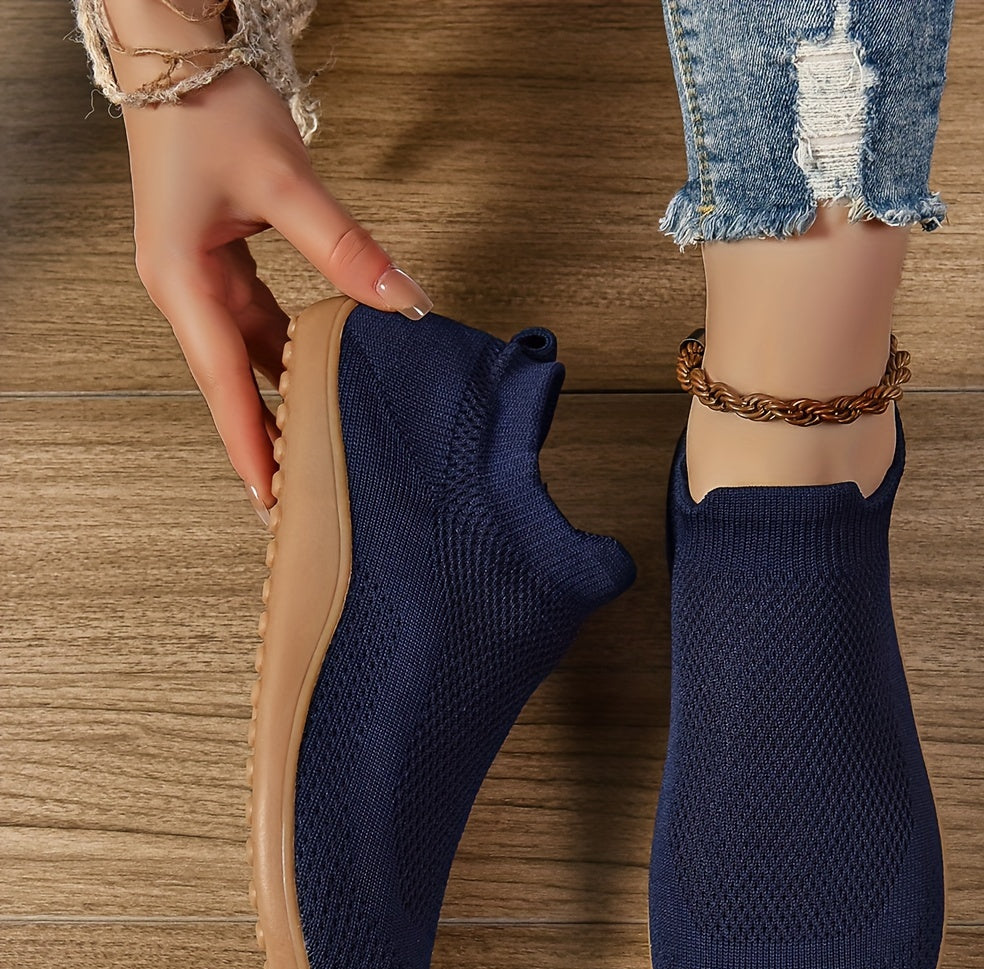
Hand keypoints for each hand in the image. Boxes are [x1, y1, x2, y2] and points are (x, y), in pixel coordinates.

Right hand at [120, 64, 431, 519]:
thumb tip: (403, 303)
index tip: (271, 499)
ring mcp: (199, 279)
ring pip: (247, 356)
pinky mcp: (218, 264)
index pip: (224, 383)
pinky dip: (288, 353)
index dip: (251, 445)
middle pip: (233, 382)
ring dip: (282, 396)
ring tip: (320, 444)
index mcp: (181, 280)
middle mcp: (183, 289)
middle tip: (305, 491)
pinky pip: (256, 326)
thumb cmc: (210, 109)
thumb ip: (348, 250)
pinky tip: (321, 373)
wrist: (178, 54)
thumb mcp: (287, 184)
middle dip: (268, 436)